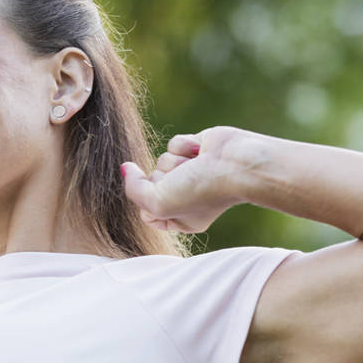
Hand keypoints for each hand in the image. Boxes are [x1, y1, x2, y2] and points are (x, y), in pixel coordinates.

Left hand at [120, 126, 257, 232]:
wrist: (236, 164)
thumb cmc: (201, 190)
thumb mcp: (158, 202)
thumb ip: (133, 190)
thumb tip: (125, 169)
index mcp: (181, 218)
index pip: (146, 212)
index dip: (150, 201)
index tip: (168, 198)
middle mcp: (186, 197)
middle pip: (151, 182)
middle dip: (164, 177)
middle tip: (186, 179)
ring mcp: (192, 173)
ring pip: (162, 160)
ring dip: (176, 161)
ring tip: (197, 165)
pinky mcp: (196, 150)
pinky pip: (173, 143)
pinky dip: (184, 145)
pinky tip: (201, 151)